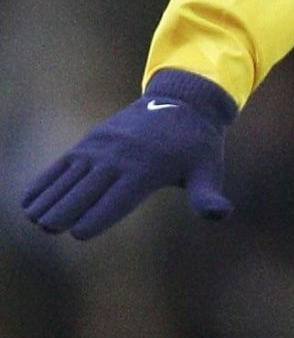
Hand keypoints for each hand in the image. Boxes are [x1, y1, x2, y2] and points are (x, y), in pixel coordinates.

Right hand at [20, 67, 236, 239]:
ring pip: (70, 176)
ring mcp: (102, 147)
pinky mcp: (91, 141)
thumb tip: (221, 214)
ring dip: (50, 197)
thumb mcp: (208, 169)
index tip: (78, 234)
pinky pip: (63, 163)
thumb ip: (207, 195)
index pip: (118, 198)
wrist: (183, 103)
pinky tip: (28, 201)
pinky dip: (45, 180)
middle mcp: (120, 157)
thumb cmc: (196, 147)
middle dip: (66, 209)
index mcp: (147, 169)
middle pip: (88, 188)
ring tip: (34, 219)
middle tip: (48, 228)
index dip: (98, 216)